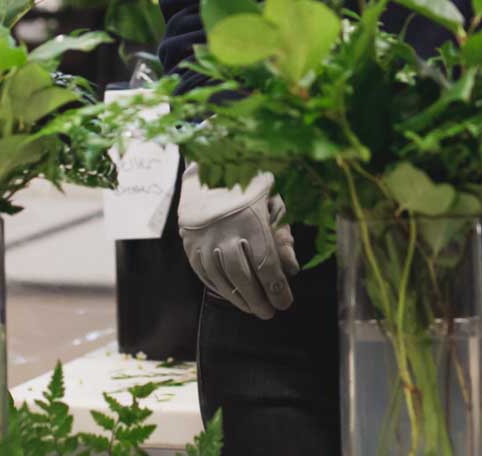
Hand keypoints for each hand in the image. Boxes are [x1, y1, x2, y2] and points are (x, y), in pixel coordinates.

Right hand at [178, 163, 298, 318]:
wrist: (207, 169)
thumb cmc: (248, 183)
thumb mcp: (273, 198)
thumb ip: (283, 231)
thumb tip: (292, 267)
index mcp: (249, 219)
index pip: (265, 263)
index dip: (277, 287)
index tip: (286, 303)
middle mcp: (224, 233)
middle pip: (244, 276)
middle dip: (259, 298)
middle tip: (270, 312)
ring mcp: (204, 241)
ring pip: (223, 280)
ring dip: (240, 299)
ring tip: (253, 309)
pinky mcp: (190, 246)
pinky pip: (205, 275)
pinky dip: (220, 289)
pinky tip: (232, 296)